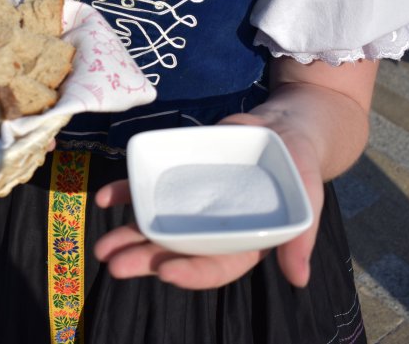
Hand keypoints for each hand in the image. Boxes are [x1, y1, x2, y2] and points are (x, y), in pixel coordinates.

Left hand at [93, 116, 324, 289]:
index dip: (191, 271)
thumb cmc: (298, 167)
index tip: (166, 271)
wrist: (282, 128)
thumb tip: (299, 279)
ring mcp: (190, 204)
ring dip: (127, 236)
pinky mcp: (178, 177)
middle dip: (145, 260)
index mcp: (241, 242)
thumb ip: (300, 235)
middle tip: (115, 266)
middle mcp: (210, 228)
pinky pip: (148, 188)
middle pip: (176, 250)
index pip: (214, 265)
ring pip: (156, 225)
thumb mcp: (307, 196)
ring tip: (101, 248)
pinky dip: (124, 193)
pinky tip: (103, 199)